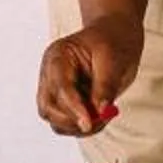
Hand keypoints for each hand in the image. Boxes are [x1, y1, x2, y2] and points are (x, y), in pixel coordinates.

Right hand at [38, 13, 143, 137]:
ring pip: (54, 119)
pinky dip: (81, 125)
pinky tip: (99, 117)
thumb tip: (101, 111)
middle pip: (48, 107)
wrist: (114, 36)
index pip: (59, 87)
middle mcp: (50, 74)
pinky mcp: (63, 100)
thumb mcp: (113, 60)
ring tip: (102, 116)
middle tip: (97, 122)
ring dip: (77, 125)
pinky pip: (65, 122)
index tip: (89, 123)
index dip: (73, 108)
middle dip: (71, 120)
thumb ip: (105, 87)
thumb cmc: (112, 42)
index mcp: (58, 56)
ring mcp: (54, 88)